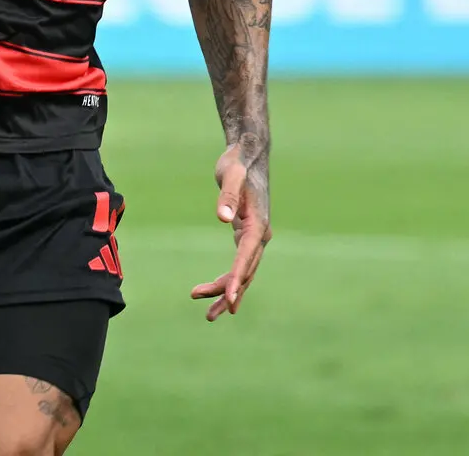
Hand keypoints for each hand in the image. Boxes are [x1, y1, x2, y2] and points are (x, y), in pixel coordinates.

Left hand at [190, 142, 271, 320]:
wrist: (247, 154)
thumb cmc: (238, 163)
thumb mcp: (230, 175)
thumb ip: (227, 195)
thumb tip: (222, 217)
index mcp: (258, 223)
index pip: (246, 256)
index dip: (237, 278)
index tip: (228, 298)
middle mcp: (260, 234)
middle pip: (245, 270)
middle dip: (228, 293)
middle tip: (210, 313)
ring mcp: (255, 236)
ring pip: (242, 271)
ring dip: (227, 291)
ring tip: (209, 314)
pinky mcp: (246, 234)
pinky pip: (239, 263)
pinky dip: (229, 278)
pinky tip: (217, 292)